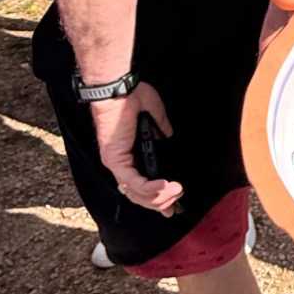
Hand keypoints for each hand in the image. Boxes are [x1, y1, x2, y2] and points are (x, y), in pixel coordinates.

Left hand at [91, 81, 182, 213]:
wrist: (117, 88)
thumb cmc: (130, 96)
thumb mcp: (152, 114)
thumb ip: (161, 127)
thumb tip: (168, 136)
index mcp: (129, 154)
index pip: (141, 186)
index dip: (156, 198)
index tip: (172, 206)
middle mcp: (121, 163)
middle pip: (139, 196)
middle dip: (161, 203)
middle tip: (178, 200)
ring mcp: (117, 164)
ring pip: (137, 195)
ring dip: (160, 197)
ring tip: (176, 191)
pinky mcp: (116, 161)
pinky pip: (134, 183)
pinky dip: (151, 188)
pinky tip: (166, 186)